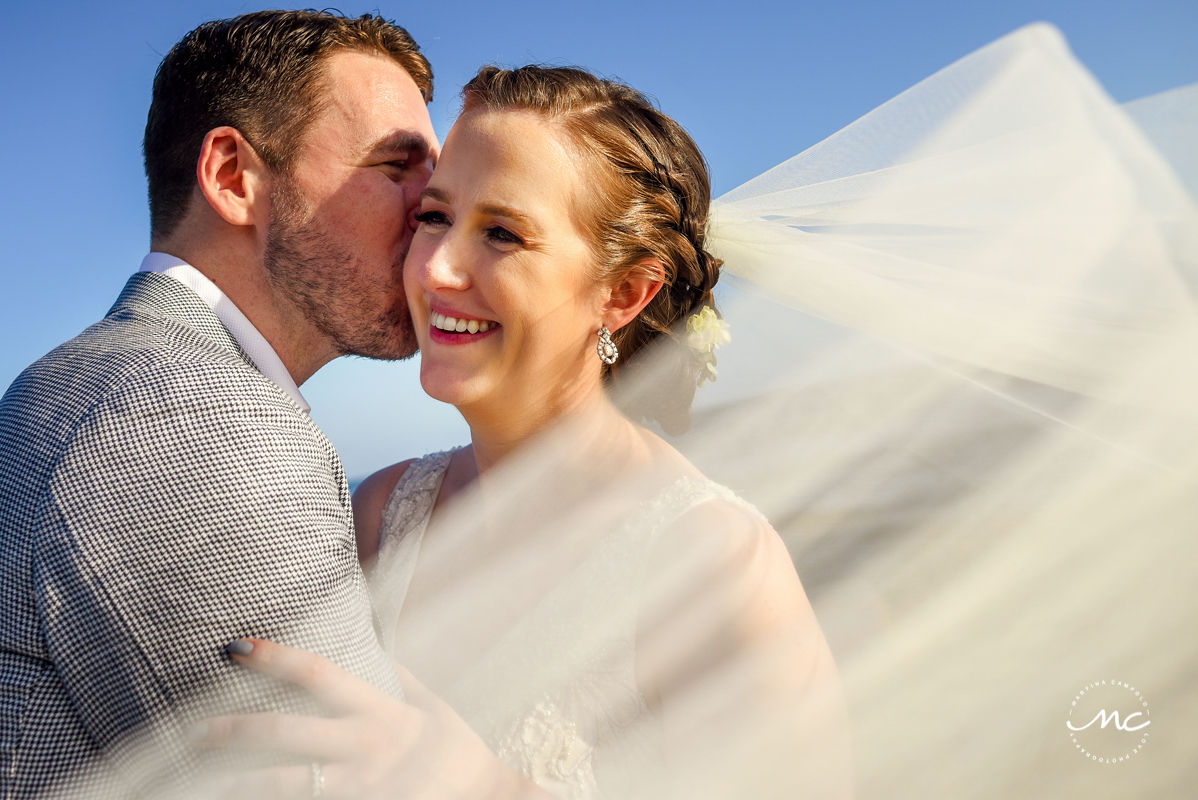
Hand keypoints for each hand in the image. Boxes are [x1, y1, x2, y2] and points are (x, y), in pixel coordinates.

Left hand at [193, 638, 551, 798]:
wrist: (486, 798)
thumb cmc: (457, 751)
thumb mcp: (432, 706)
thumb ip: (401, 677)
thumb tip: (377, 639)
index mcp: (380, 711)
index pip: (320, 674)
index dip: (277, 658)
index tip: (237, 646)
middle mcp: (365, 747)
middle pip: (286, 733)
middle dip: (236, 730)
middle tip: (196, 730)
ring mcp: (361, 786)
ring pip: (286, 784)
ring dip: (240, 783)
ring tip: (201, 782)